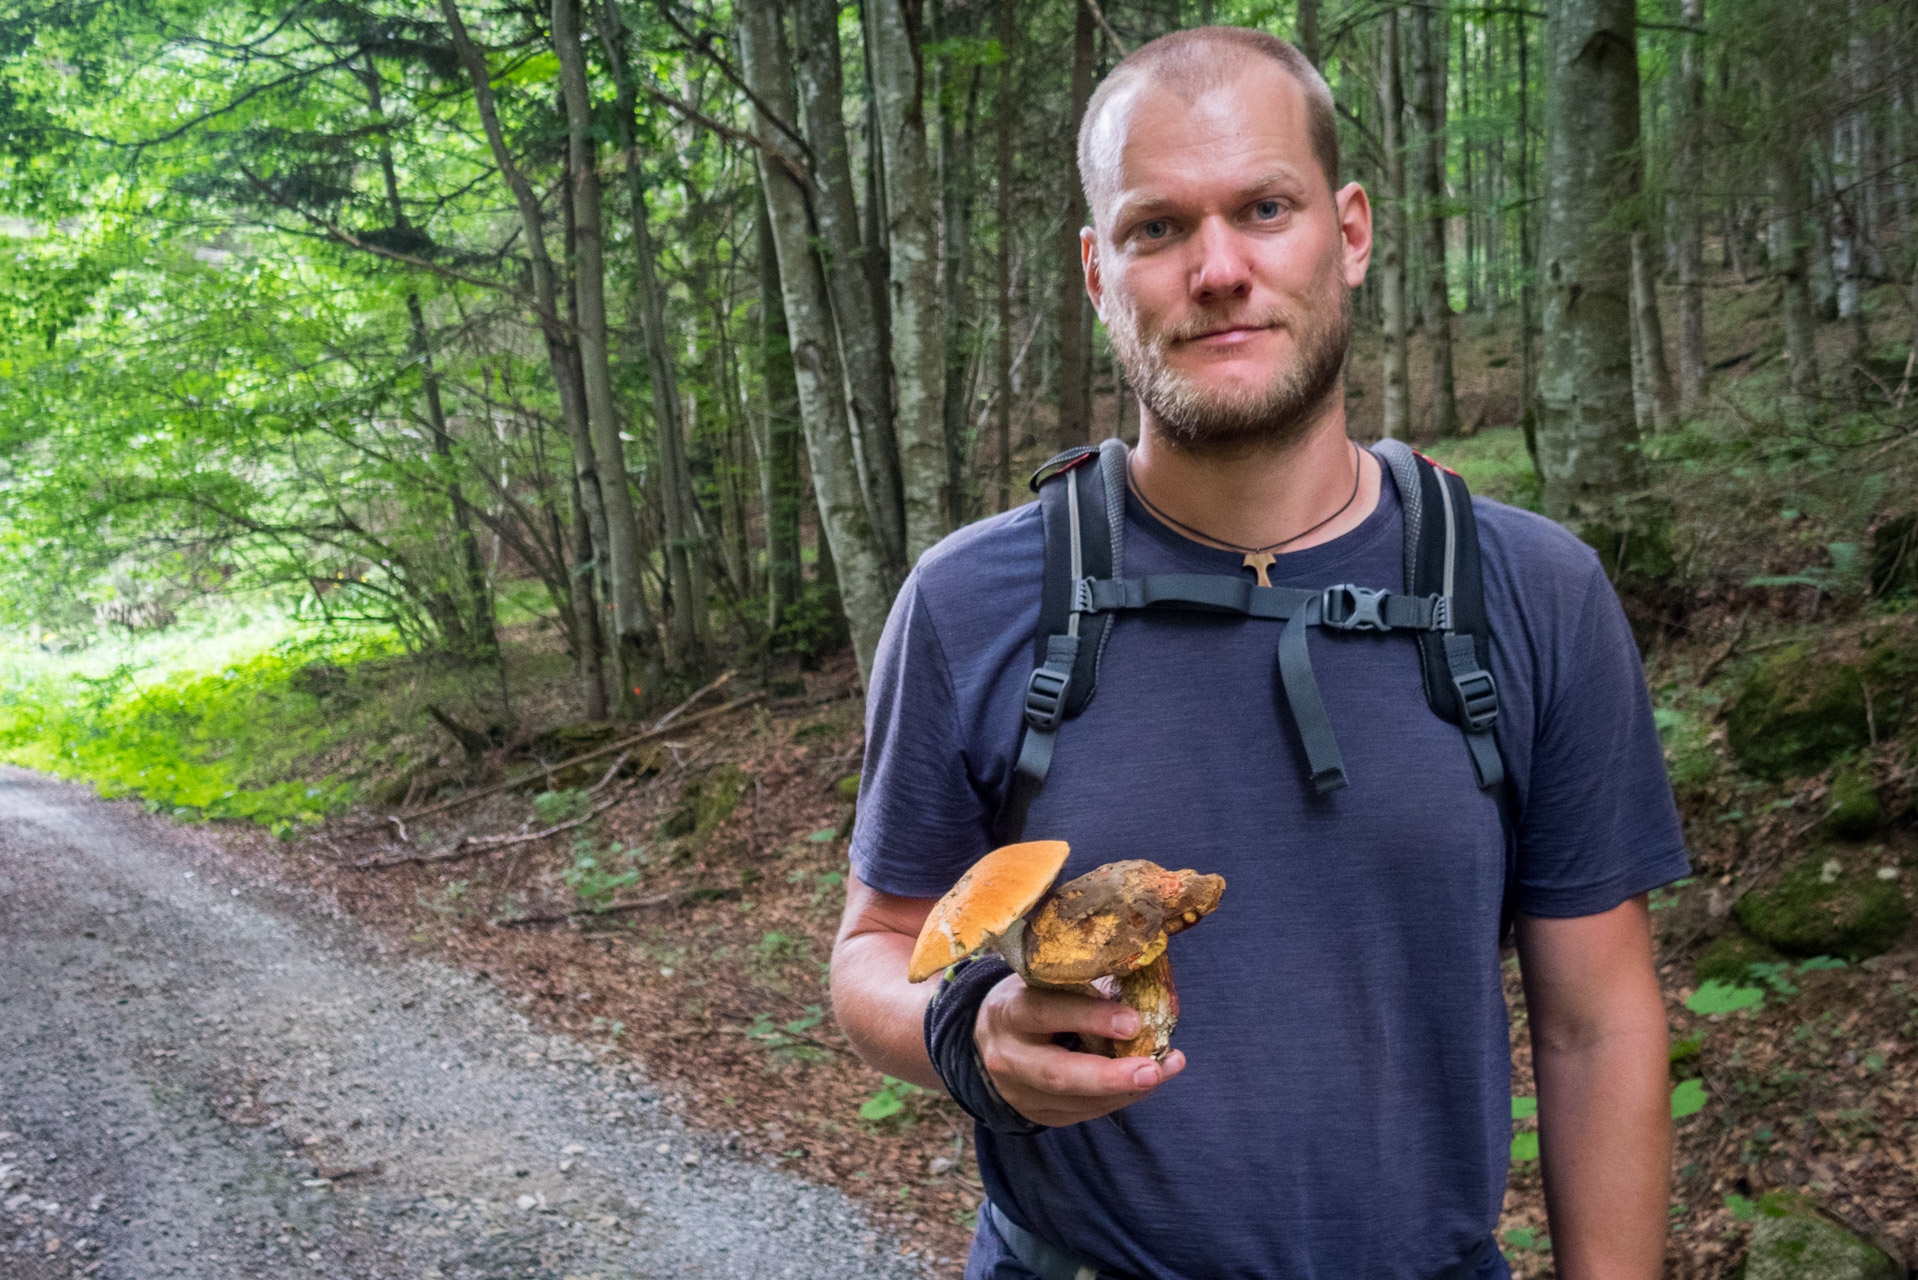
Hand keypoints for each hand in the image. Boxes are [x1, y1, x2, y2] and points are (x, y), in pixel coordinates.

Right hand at [973, 972, 1186, 1126]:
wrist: (987, 1038)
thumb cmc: (1028, 1000)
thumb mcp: (1043, 983)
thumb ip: (1082, 986)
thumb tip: (1143, 987)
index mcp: (1008, 1011)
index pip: (1046, 1013)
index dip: (1090, 1017)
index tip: (1134, 1021)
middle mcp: (1009, 1056)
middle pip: (1058, 1074)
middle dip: (1109, 1076)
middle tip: (1152, 1070)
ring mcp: (1019, 1092)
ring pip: (1076, 1101)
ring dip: (1126, 1089)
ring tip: (1165, 1070)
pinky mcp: (1036, 1114)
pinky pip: (1083, 1112)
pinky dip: (1118, 1098)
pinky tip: (1144, 1083)